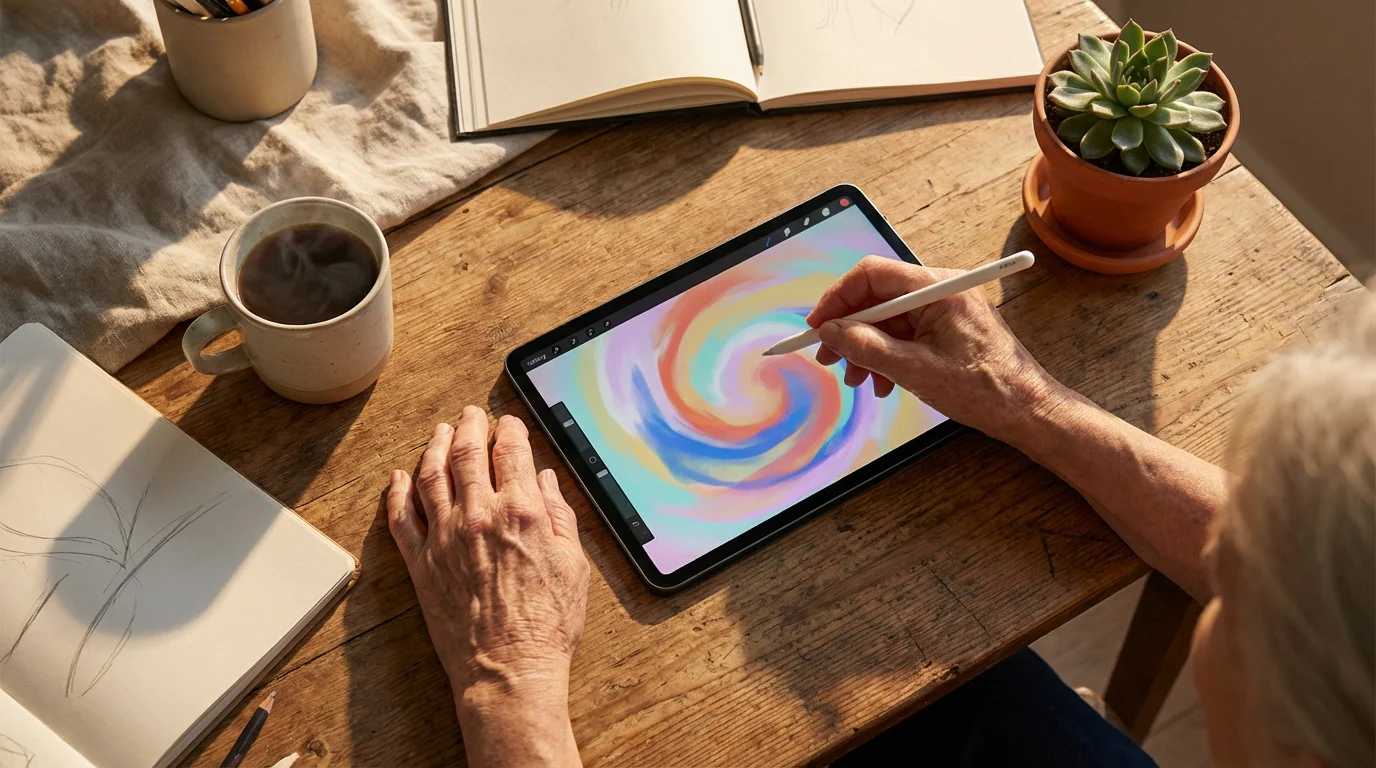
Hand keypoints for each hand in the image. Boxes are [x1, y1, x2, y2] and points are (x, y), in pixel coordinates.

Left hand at [386, 407, 588, 766]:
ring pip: (431, 476)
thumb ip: (558, 516)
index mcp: (521, 512)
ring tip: (439, 432)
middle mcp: (479, 516)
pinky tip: (398, 478)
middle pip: (468, 454)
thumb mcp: (573, 565)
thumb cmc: (547, 625)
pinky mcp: (421, 565)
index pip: (512, 452)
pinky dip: (397, 493)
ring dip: (434, 447)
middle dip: (471, 426)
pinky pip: (402, 519)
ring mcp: (445, 539)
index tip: (510, 423)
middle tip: (471, 414)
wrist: (509, 670)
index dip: (510, 430)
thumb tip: (546, 482)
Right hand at [806, 256, 1063, 442]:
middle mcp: (940, 290)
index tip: (818, 326)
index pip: (872, 274)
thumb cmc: (983, 389)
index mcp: (937, 288)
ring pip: (888, 320)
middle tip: (829, 359)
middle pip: (877, 297)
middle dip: (849, 329)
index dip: (838, 298)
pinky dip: (887, 356)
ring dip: (866, 349)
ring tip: (858, 380)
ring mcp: (944, 309)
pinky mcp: (947, 328)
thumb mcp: (914, 370)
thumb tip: (830, 332)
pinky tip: (883, 383)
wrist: (1027, 410)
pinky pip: (905, 334)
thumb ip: (866, 347)